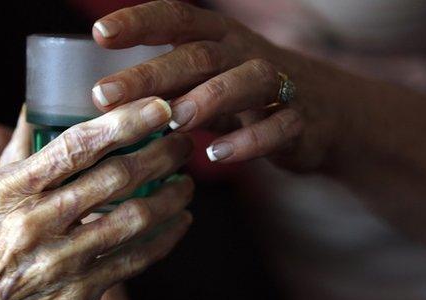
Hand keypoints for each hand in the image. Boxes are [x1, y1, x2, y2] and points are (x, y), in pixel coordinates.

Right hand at [0, 97, 192, 299]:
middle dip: (161, 154)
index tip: (159, 108)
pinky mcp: (79, 293)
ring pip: (134, 219)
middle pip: (115, 178)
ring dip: (171, 196)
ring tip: (186, 181)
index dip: (125, 122)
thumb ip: (17, 149)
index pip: (76, 145)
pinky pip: (135, 260)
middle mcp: (35, 224)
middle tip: (183, 142)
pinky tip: (180, 221)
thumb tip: (37, 102)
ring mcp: (60, 262)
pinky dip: (165, 238)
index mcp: (10, 190)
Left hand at [91, 0, 340, 169]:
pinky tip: (217, 155)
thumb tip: (106, 101)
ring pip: (247, 81)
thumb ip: (169, 82)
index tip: (99, 32)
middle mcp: (246, 53)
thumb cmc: (247, 93)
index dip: (139, 21)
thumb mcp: (209, 78)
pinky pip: (279, 127)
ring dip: (208, 99)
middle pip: (199, 54)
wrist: (326, 110)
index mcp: (219, 38)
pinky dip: (249, 140)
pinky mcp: (302, 121)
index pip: (176, 17)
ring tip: (173, 120)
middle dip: (152, 73)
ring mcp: (279, 85)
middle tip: (106, 95)